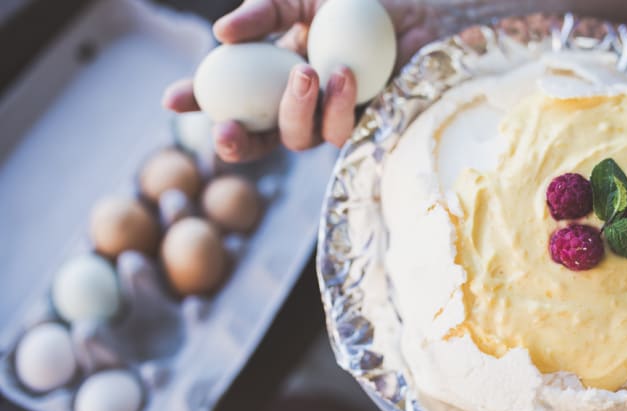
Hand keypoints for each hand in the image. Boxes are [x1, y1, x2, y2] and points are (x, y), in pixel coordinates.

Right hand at [162, 0, 440, 162]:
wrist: (416, 12)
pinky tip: (342, 74)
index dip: (200, 101)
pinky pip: (340, 131)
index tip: (173, 98)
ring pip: (298, 139)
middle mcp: (297, 102)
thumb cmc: (357, 3)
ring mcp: (329, 119)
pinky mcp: (363, 128)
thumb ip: (263, 12)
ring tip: (305, 72)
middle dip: (237, 143)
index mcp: (273, 73)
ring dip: (295, 111)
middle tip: (226, 131)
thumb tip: (221, 35)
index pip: (230, 94)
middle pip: (257, 139)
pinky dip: (338, 104)